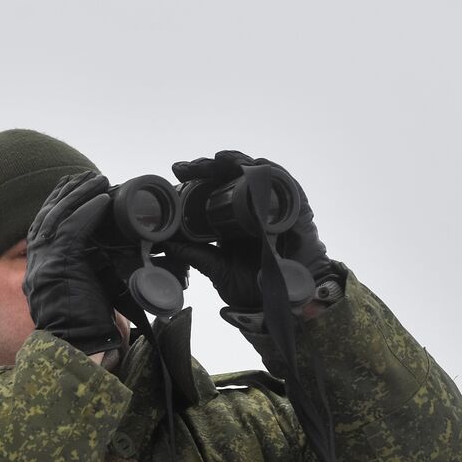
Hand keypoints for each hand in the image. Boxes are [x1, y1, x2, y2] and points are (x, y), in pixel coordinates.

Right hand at [23, 172, 123, 355]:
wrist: (77, 350)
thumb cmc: (84, 332)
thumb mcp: (80, 297)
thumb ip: (85, 274)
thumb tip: (108, 259)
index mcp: (39, 272)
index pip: (42, 229)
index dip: (56, 206)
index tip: (70, 189)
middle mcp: (36, 264)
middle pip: (47, 217)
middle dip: (65, 193)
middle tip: (84, 176)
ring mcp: (45, 264)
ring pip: (58, 217)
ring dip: (79, 195)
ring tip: (97, 180)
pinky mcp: (59, 265)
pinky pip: (72, 229)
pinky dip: (87, 211)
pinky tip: (101, 200)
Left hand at [163, 150, 335, 310]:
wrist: (281, 302)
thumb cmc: (252, 285)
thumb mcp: (216, 268)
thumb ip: (194, 254)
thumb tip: (165, 242)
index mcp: (232, 218)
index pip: (213, 188)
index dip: (197, 176)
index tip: (178, 170)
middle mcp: (251, 208)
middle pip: (230, 176)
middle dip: (209, 166)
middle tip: (190, 166)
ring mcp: (272, 207)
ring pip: (255, 174)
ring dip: (237, 162)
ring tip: (218, 159)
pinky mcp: (295, 210)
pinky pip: (285, 184)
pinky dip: (271, 172)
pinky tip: (255, 165)